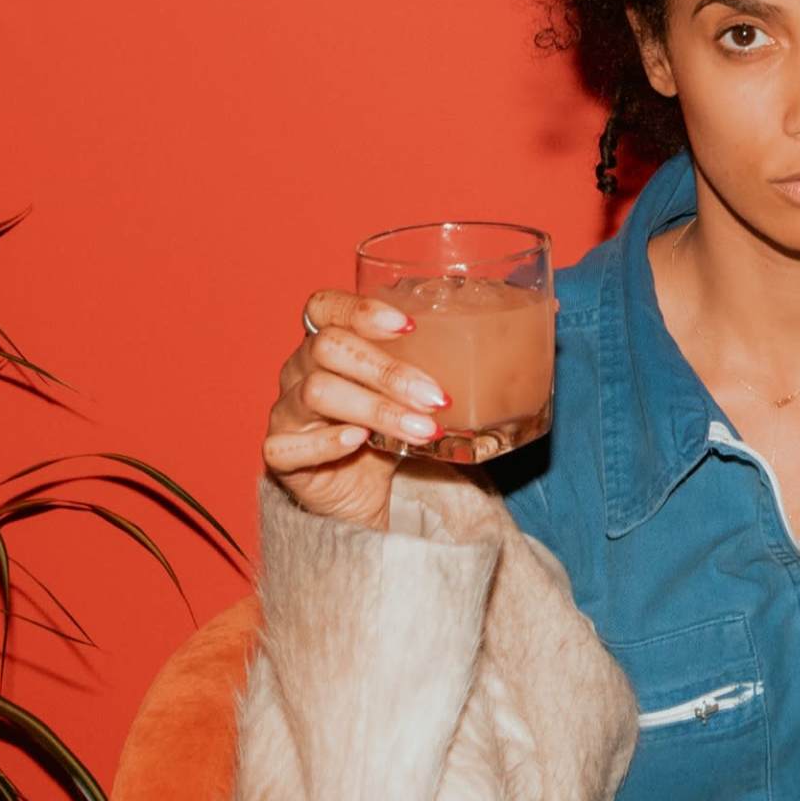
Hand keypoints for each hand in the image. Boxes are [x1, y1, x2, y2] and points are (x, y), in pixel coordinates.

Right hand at [262, 290, 448, 527]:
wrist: (359, 493)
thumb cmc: (385, 431)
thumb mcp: (410, 394)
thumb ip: (436, 366)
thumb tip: (520, 343)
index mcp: (325, 343)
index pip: (324, 307)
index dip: (360, 309)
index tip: (408, 326)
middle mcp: (298, 370)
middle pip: (329, 348)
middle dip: (388, 371)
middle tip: (436, 397)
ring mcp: (285, 410)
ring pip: (318, 392)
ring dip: (377, 409)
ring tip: (422, 429)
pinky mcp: (279, 453)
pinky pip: (289, 443)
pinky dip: (327, 441)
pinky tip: (360, 441)